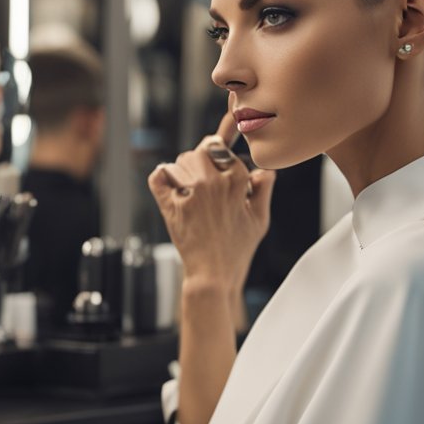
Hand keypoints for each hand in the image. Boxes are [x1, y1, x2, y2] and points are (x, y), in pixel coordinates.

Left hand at [148, 111, 275, 289]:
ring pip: (180, 162)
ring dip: (183, 169)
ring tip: (189, 185)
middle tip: (202, 174)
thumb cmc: (238, 249)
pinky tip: (168, 184)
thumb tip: (265, 170)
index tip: (217, 162)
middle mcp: (212, 183)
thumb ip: (263, 190)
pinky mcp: (171, 206)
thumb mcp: (259, 219)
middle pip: (200, 151)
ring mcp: (189, 194)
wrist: (213, 274)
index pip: (222, 149)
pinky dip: (161, 178)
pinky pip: (159, 178)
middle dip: (201, 159)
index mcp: (236, 182)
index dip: (219, 156)